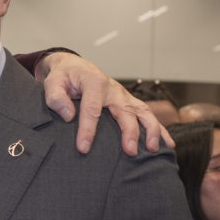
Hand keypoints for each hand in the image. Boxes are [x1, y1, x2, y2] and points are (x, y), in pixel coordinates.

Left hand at [37, 52, 174, 155]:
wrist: (74, 67)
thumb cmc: (63, 76)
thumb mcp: (53, 82)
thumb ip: (56, 97)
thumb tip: (69, 116)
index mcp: (94, 83)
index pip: (92, 109)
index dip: (88, 130)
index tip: (83, 148)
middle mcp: (113, 89)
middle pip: (125, 111)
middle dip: (129, 132)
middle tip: (129, 152)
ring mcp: (123, 95)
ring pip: (142, 112)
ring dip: (151, 130)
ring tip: (152, 150)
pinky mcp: (128, 102)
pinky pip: (146, 115)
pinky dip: (159, 129)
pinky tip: (167, 145)